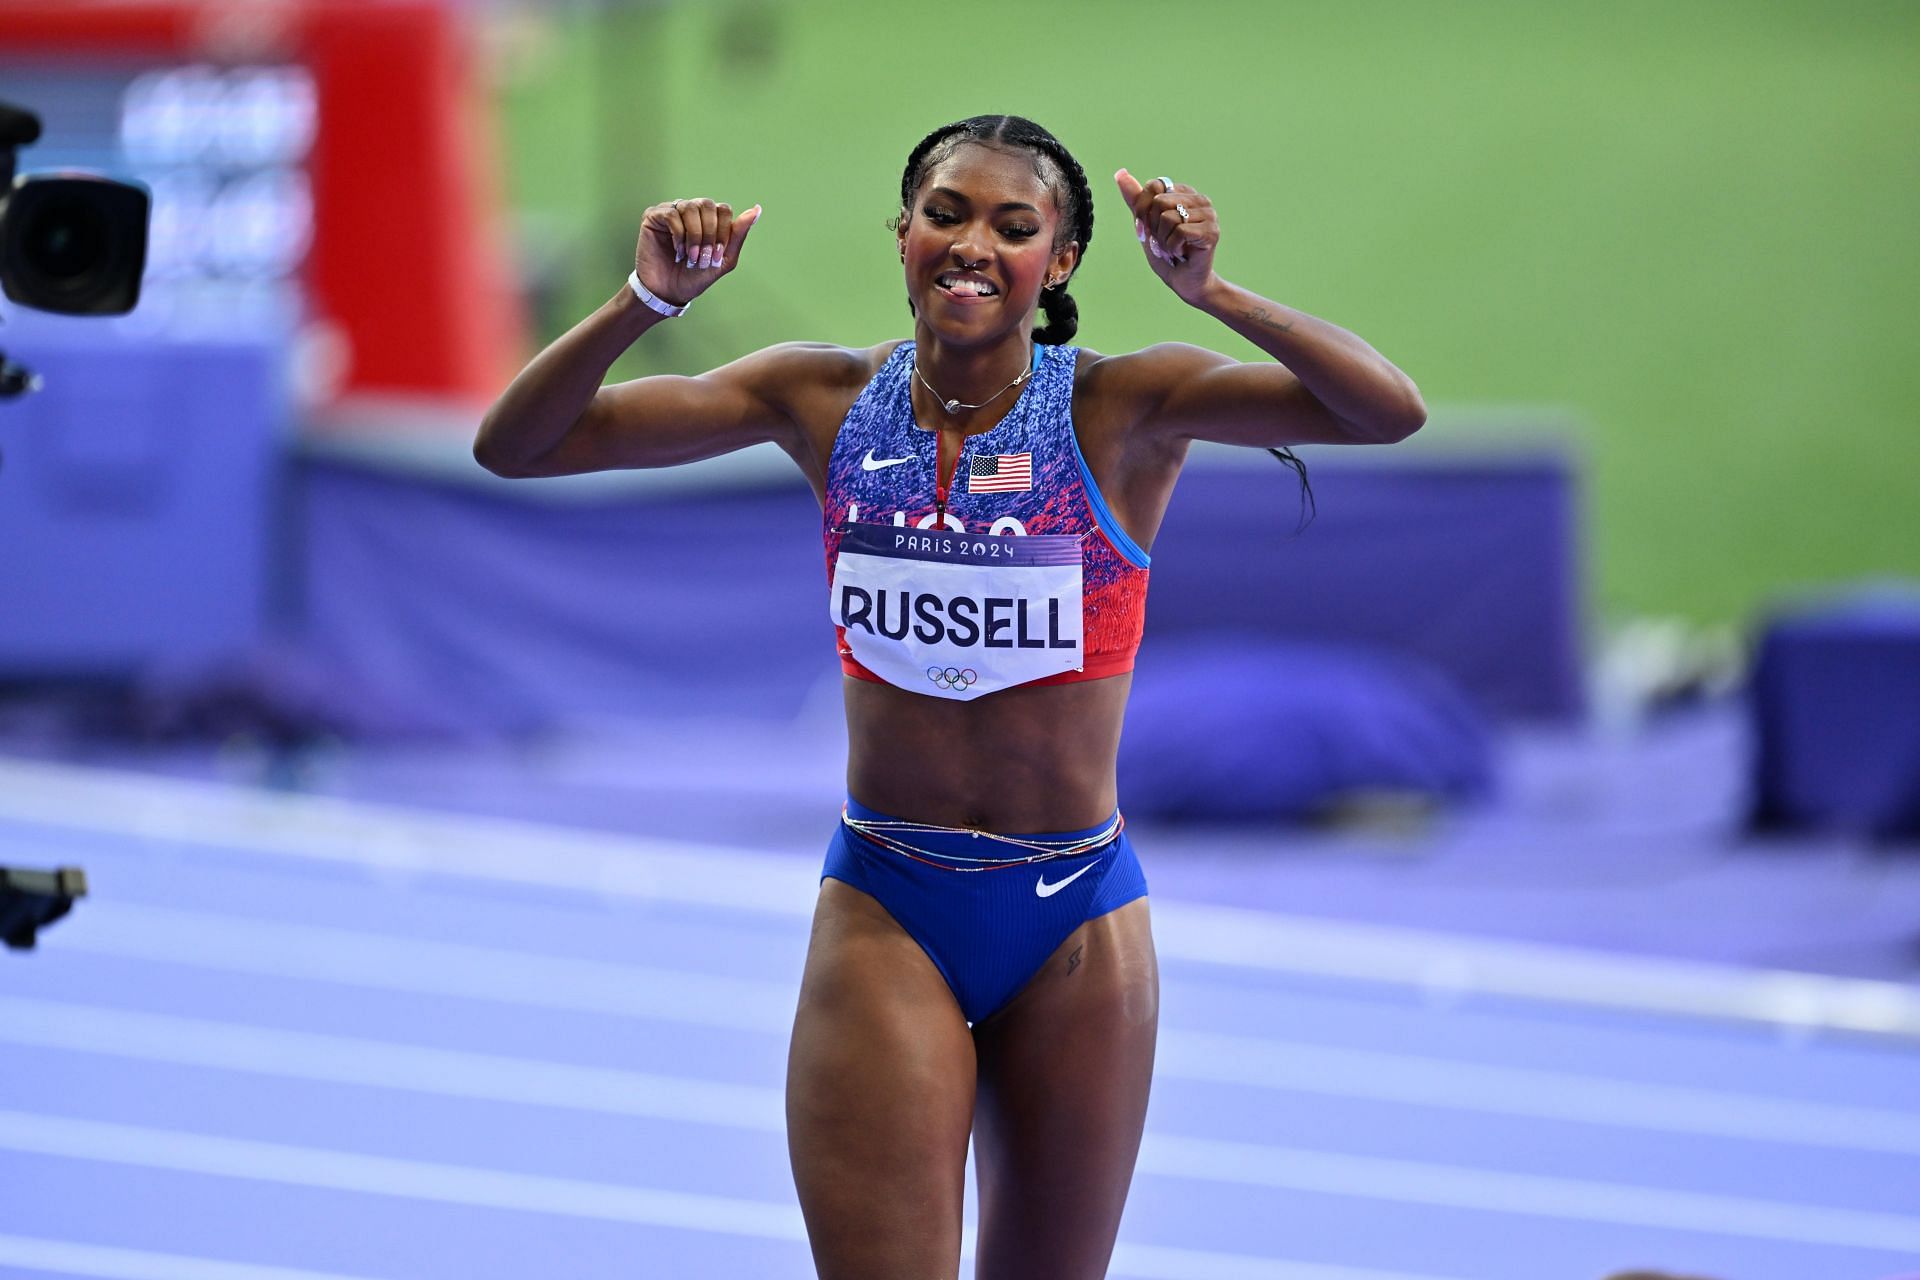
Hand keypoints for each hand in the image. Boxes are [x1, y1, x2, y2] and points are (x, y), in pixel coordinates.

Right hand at [633, 198, 761, 306]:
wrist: (670, 292)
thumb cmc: (695, 276)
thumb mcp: (724, 258)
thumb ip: (738, 234)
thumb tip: (757, 209)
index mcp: (709, 219)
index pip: (723, 209)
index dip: (722, 232)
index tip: (715, 255)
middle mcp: (691, 211)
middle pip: (707, 205)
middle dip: (709, 234)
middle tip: (702, 257)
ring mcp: (672, 212)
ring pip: (690, 207)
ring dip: (694, 236)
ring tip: (690, 256)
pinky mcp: (654, 216)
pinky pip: (671, 214)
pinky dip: (678, 235)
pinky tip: (677, 250)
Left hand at [1114, 169, 1215, 301]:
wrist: (1185, 282)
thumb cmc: (1166, 254)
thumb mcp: (1146, 225)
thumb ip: (1136, 200)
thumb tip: (1120, 173)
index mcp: (1184, 193)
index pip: (1154, 187)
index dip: (1143, 211)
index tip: (1148, 230)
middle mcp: (1200, 199)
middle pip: (1160, 202)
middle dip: (1154, 228)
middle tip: (1164, 241)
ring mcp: (1209, 214)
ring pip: (1168, 217)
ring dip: (1163, 240)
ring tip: (1174, 248)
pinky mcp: (1212, 231)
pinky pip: (1179, 232)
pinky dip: (1172, 248)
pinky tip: (1181, 253)